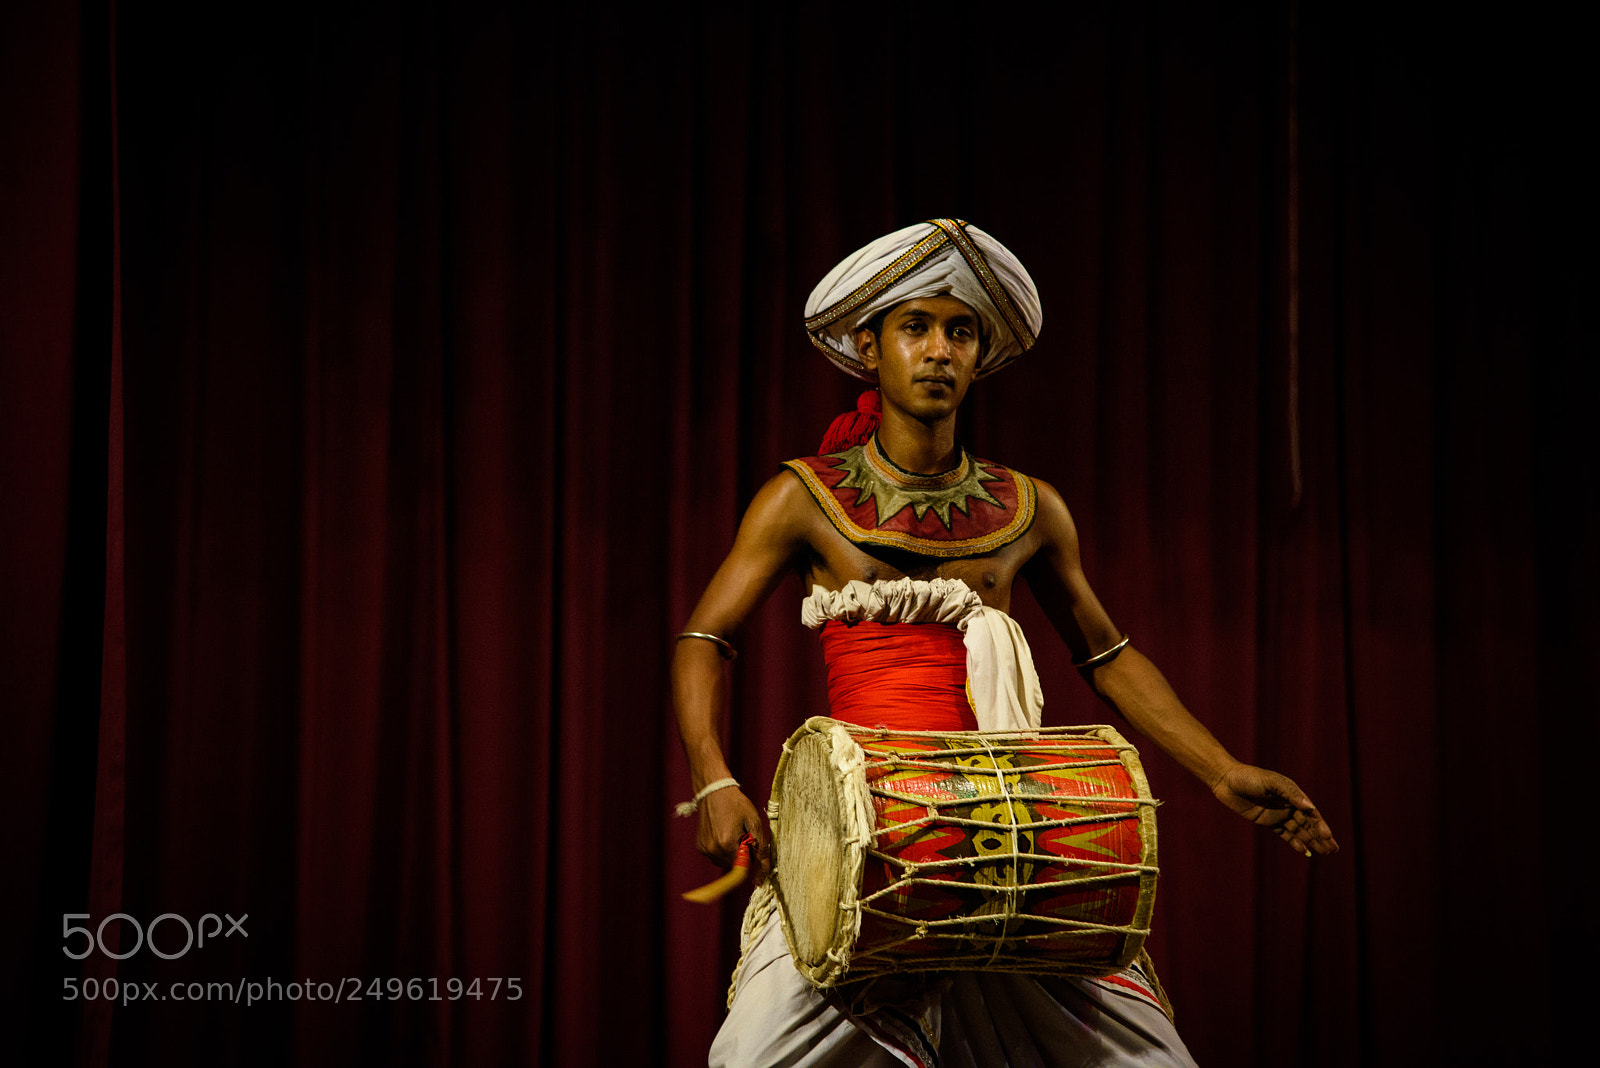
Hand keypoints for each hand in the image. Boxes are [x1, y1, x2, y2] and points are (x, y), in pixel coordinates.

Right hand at [697, 786, 770, 873]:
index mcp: (727, 844)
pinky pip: (715, 856)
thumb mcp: (754, 822)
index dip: (751, 855)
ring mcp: (705, 849)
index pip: (744, 865)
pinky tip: (723, 833)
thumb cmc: (736, 804)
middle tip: (742, 834)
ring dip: (731, 853)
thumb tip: (766, 868)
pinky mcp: (700, 846)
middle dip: (741, 854)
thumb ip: (761, 847)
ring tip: (732, 833)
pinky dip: (721, 849)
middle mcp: (713, 850)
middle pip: (734, 865)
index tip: (750, 841)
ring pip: (724, 862)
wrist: (714, 791)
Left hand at [1211, 763, 1338, 856]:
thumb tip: (1309, 807)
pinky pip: (1284, 834)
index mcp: (1292, 793)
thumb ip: (1290, 793)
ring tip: (1324, 852)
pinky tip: (1305, 851)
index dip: (1320, 825)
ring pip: (1299, 830)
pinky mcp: (1267, 821)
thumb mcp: (1271, 782)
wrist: (1226, 781)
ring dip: (1311, 841)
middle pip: (1308, 823)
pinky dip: (1295, 842)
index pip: (1311, 812)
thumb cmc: (1249, 777)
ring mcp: (1278, 814)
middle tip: (1333, 850)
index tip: (1327, 836)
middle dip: (1321, 836)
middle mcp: (1288, 805)